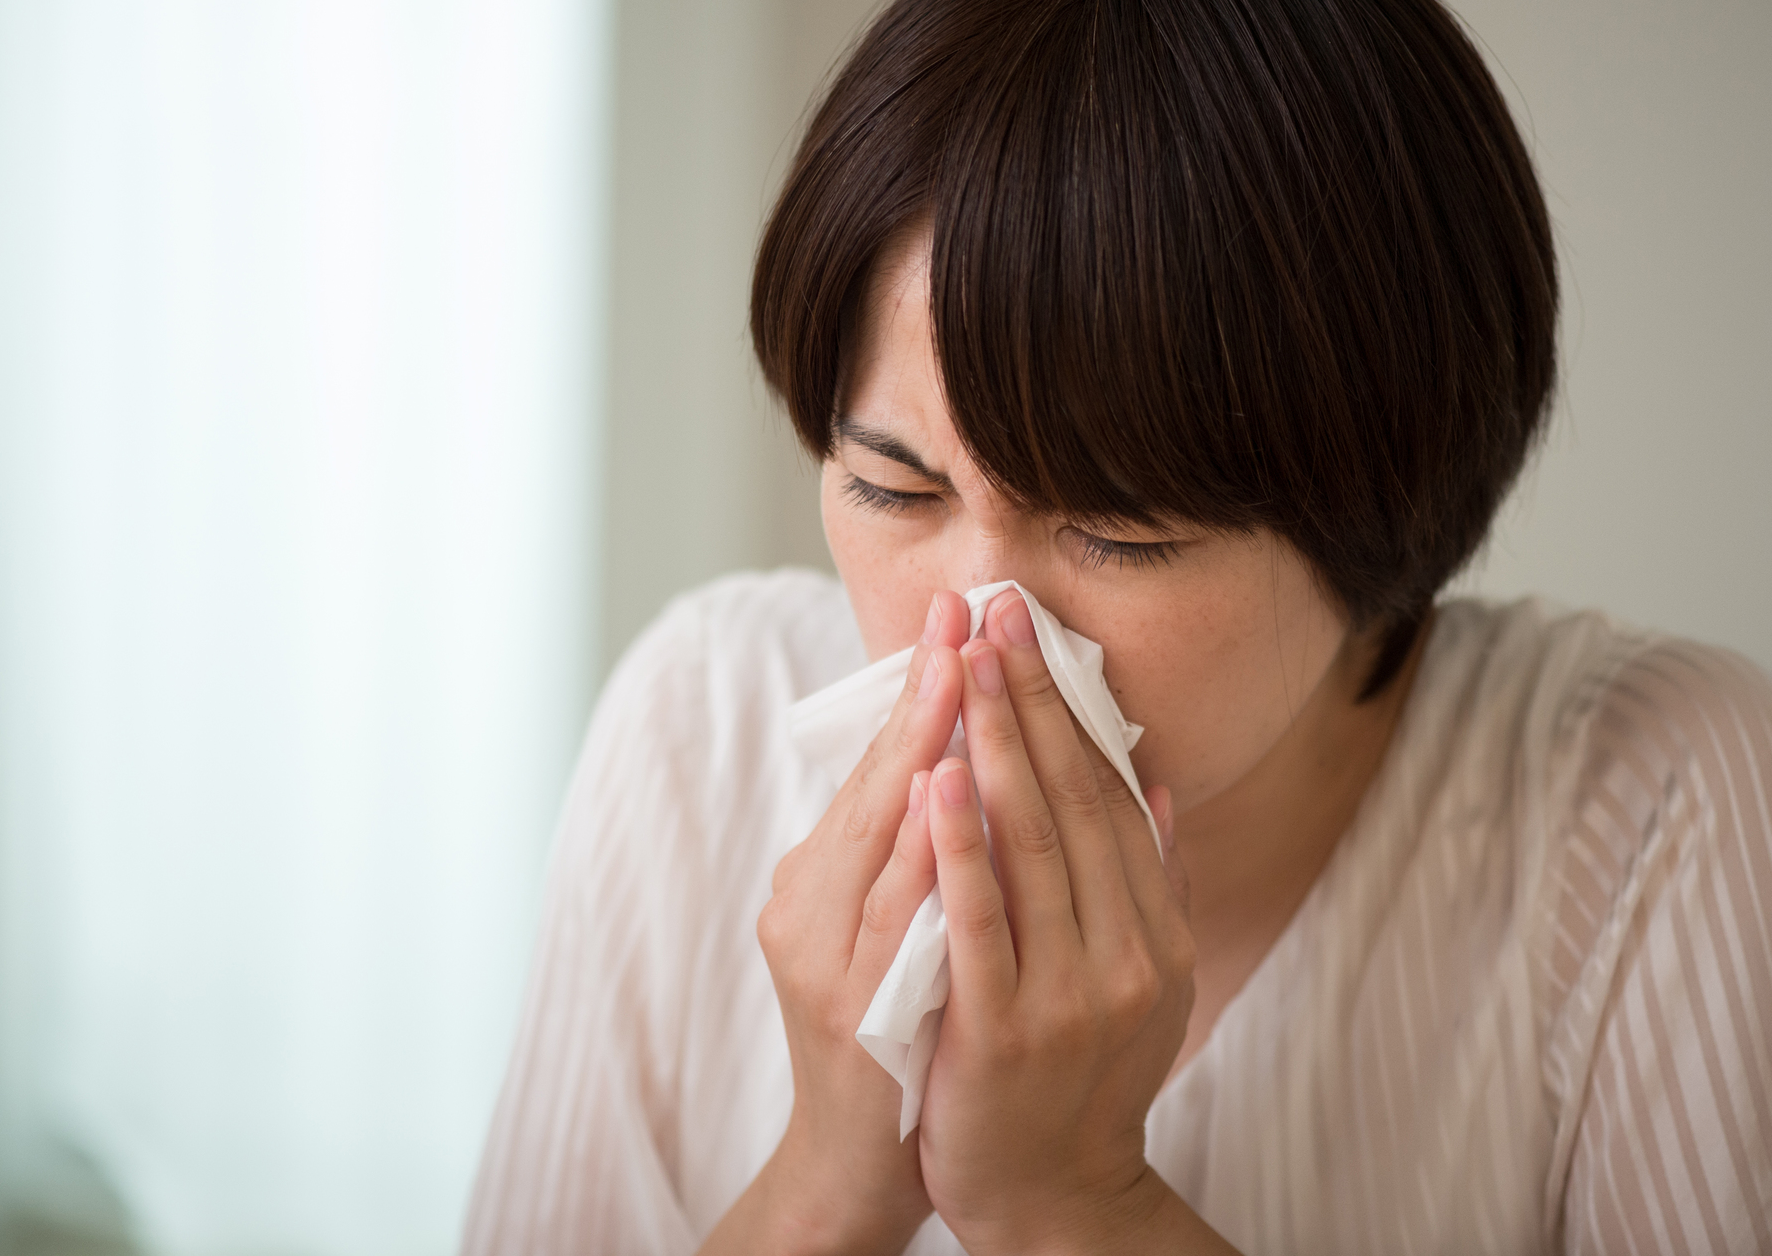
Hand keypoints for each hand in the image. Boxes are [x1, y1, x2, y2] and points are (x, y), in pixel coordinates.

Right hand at [701, 592, 970, 1254]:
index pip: (880, 765)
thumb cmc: (893, 1030)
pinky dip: (916, 851)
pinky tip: (942, 794)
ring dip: (919, 748)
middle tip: (962, 610)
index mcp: (821, 878)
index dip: (922, 686)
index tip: (961, 609)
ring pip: (874, 835)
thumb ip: (915, 849)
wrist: (858, 1161)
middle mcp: (805, 904)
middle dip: (923, 692)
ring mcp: (821, 956)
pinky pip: (889, 916)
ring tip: (958, 670)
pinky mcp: (846, 1007)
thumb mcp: (893, 926)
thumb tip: (965, 757)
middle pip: (872, 781)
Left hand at [914, 589, 1212, 1254]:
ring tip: (966, 661)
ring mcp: (1069, 991)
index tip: (1032, 633)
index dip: (1069, 708)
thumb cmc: (1083, 1077)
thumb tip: (1160, 783)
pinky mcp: (1006, 1029)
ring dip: (995, 743)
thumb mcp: (1144, 980)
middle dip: (1028, 698)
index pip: (1109, 796)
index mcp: (1155, 930)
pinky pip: (979, 919)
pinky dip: (960, 845)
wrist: (1053, 1198)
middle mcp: (1126, 952)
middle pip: (1071, 800)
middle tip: (995, 611)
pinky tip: (939, 776)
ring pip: (1030, 844)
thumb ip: (1154, 882)